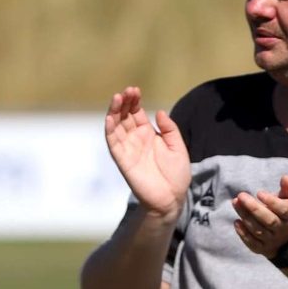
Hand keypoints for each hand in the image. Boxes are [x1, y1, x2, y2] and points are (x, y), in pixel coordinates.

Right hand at [105, 86, 189, 220]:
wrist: (172, 198)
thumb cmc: (176, 174)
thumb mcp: (177, 147)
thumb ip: (169, 129)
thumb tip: (158, 112)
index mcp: (148, 134)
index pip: (136, 112)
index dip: (134, 101)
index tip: (135, 90)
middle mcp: (135, 139)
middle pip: (124, 116)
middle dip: (124, 102)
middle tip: (127, 91)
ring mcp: (128, 149)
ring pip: (116, 126)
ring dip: (114, 112)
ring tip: (117, 98)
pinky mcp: (123, 160)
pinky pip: (113, 143)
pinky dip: (109, 130)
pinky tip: (110, 117)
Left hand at [232, 175, 287, 258]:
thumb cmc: (287, 213)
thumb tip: (285, 177)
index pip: (282, 210)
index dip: (271, 201)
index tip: (259, 192)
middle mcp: (281, 229)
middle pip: (268, 220)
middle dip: (253, 208)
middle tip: (240, 195)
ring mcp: (271, 240)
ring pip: (257, 230)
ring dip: (245, 216)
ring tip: (235, 202)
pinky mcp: (261, 248)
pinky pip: (251, 242)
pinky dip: (243, 233)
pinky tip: (236, 221)